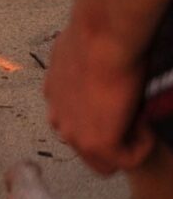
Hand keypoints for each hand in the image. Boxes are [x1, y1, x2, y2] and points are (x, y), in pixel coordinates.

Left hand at [46, 23, 153, 174]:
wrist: (102, 38)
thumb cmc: (97, 38)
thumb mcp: (80, 55)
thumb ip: (84, 72)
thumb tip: (97, 65)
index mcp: (54, 99)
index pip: (77, 126)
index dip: (105, 119)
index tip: (120, 100)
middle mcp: (58, 119)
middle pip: (88, 149)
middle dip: (115, 137)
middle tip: (133, 114)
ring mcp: (74, 134)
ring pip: (105, 161)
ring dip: (128, 142)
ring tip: (138, 114)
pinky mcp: (96, 143)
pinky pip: (126, 161)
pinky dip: (142, 145)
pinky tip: (143, 120)